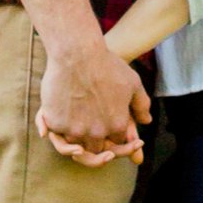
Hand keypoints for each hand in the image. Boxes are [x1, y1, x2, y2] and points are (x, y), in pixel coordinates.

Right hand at [36, 37, 149, 163]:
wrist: (77, 53)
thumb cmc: (106, 65)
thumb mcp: (133, 82)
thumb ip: (141, 105)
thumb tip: (146, 121)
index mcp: (117, 125)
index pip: (117, 142)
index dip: (114, 135)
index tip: (109, 123)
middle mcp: (96, 133)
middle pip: (96, 149)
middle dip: (97, 141)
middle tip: (91, 125)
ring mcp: (75, 130)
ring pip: (76, 145)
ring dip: (77, 137)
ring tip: (76, 120)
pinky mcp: (56, 123)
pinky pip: (57, 134)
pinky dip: (59, 128)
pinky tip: (63, 116)